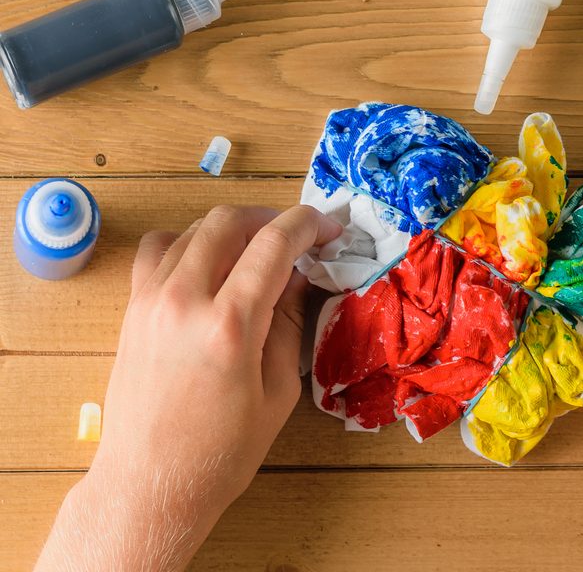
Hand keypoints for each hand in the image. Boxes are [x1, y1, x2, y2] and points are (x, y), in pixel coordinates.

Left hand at [36, 205, 340, 571]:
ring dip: (234, 229)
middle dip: (272, 219)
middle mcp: (185, 300)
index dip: (308, 225)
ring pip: (194, 229)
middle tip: (298, 238)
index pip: (274, 243)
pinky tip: (209, 265)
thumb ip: (290, 322)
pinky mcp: (132, 309)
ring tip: (258, 251)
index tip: (329, 228)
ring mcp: (151, 300)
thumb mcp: (278, 390)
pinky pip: (159, 250)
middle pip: (230, 221)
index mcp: (230, 325)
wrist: (151, 485)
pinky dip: (189, 243)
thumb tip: (300, 276)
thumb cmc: (222, 452)